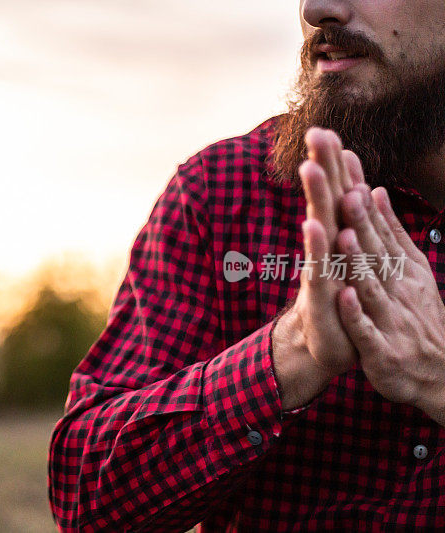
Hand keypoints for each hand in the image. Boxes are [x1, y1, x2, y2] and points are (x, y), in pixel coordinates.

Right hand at [272, 128, 362, 408]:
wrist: (325, 345)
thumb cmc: (340, 298)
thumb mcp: (351, 259)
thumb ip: (354, 223)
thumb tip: (363, 185)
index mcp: (340, 237)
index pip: (341, 193)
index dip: (337, 164)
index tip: (330, 130)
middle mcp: (328, 248)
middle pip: (327, 200)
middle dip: (323, 166)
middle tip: (315, 132)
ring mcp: (322, 268)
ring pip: (320, 227)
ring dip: (316, 197)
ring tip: (309, 166)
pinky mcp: (319, 294)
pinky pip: (318, 265)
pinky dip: (316, 245)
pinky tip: (311, 223)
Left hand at [336, 180, 444, 423]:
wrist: (438, 375)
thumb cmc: (415, 316)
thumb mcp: (410, 270)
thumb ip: (391, 232)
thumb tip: (375, 189)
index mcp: (402, 269)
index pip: (380, 233)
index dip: (364, 206)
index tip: (350, 177)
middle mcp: (397, 289)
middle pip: (376, 252)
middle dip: (360, 223)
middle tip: (345, 193)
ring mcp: (390, 318)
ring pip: (371, 286)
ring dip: (358, 261)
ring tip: (342, 235)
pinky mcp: (380, 350)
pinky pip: (366, 330)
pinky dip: (355, 313)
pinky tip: (343, 296)